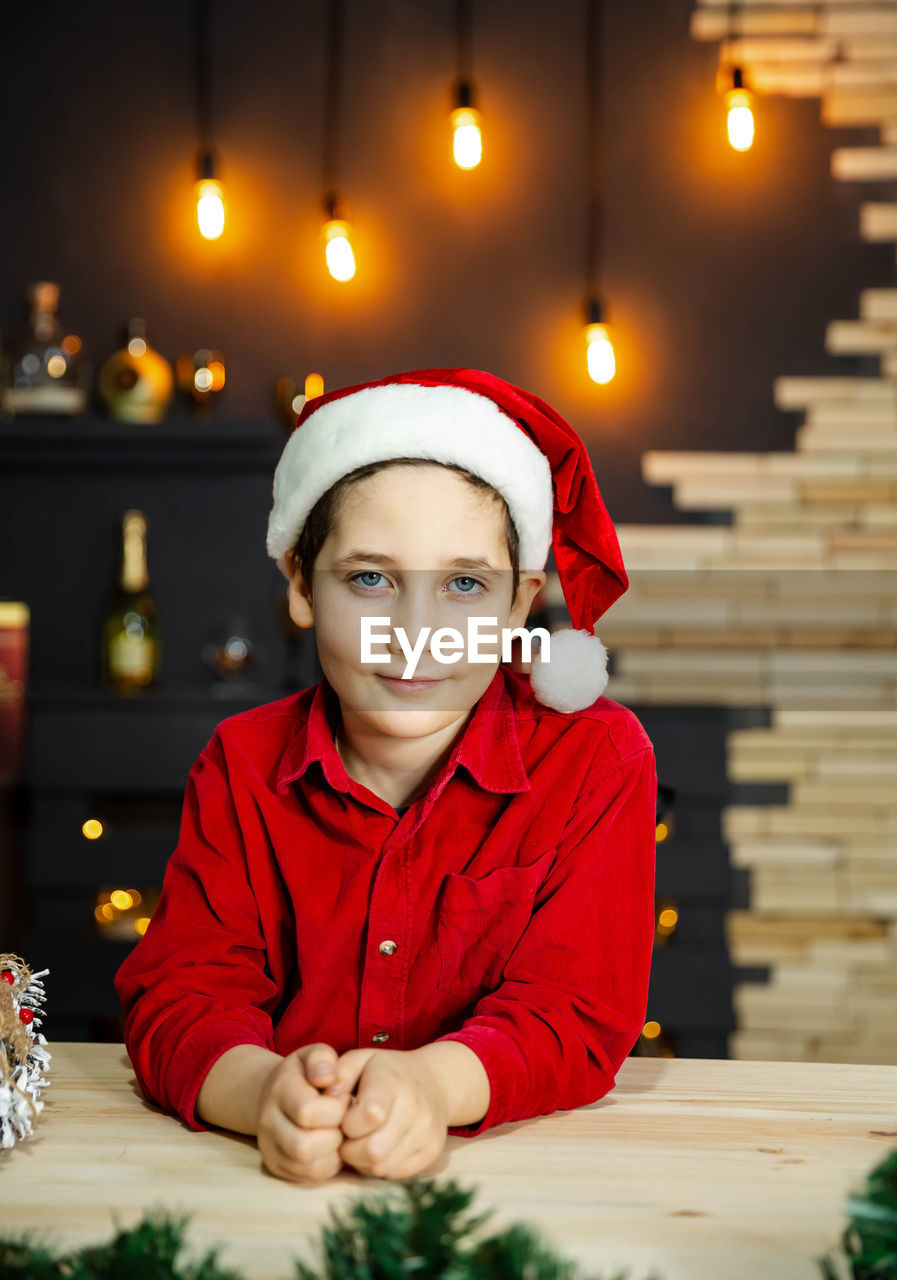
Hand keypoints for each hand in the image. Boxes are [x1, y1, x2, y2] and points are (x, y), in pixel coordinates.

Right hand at [255, 1042, 353, 1183]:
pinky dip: (327, 1166)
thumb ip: (322, 1058)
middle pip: (303, 1146)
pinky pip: (308, 1178)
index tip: (343, 1100)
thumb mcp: (313, 1055)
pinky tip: (331, 1147)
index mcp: (279, 1090)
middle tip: (342, 1123)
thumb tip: (328, 1078)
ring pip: (307, 1167)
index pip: (307, 1111)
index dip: (335, 1109)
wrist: (274, 1093)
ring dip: (333, 1154)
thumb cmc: (303, 1074)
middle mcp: (268, 1122)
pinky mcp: (276, 1166)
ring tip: (338, 1134)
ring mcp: (269, 1147)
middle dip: (334, 1136)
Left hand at [331, 1047, 450, 1179]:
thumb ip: (338, 1074)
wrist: (434, 1080)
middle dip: (351, 1149)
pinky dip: (380, 1166)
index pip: (370, 1115)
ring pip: (382, 1167)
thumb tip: (326, 1099)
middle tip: (348, 1135)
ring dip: (362, 1160)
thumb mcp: (360, 1060)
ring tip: (362, 1140)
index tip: (345, 1116)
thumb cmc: (386, 1071)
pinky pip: (394, 1173)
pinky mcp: (431, 1151)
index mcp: (393, 1080)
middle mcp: (416, 1106)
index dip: (348, 1123)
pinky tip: (379, 1145)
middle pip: (374, 1150)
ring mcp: (427, 1131)